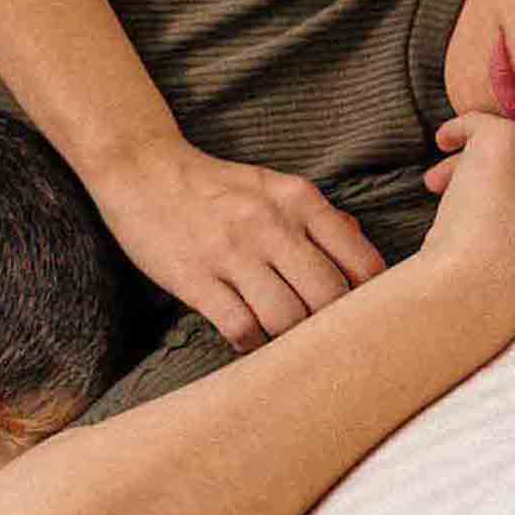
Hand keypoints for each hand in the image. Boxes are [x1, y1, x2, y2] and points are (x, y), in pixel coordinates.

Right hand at [82, 137, 384, 351]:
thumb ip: (320, 220)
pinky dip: (252, 343)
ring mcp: (232, 252)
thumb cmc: (216, 187)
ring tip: (285, 340)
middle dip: (332, 327)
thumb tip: (361, 252)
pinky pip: (241, 328)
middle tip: (323, 338)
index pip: (362, 264)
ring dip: (290, 339)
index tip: (360, 315)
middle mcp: (272, 224)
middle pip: (329, 298)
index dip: (371, 301)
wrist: (143, 171)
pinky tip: (249, 337)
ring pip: (287, 319)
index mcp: (300, 200)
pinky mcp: (196, 278)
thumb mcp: (274, 187)